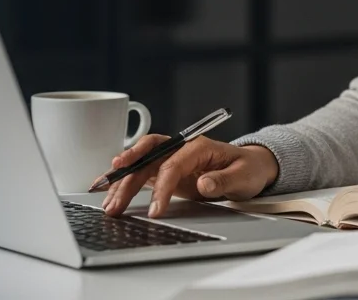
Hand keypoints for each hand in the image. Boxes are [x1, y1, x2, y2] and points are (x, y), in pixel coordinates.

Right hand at [102, 135, 278, 217]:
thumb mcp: (243, 176)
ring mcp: (172, 157)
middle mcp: (180, 148)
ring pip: (140, 165)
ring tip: (107, 202)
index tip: (155, 211)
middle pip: (148, 159)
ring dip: (121, 182)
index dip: (161, 188)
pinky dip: (124, 180)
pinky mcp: (166, 168)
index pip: (172, 165)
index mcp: (198, 146)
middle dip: (129, 179)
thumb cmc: (247, 169)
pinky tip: (108, 190)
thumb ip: (223, 180)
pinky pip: (141, 171)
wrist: (250, 167)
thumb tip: (204, 183)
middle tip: (115, 203)